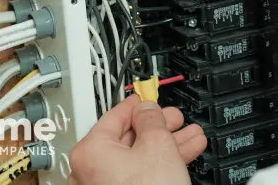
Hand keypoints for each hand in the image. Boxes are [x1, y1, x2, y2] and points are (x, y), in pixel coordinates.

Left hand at [70, 95, 207, 184]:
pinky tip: (182, 157)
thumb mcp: (158, 145)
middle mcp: (88, 172)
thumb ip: (152, 120)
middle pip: (127, 139)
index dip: (140, 104)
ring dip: (166, 146)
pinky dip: (159, 166)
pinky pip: (137, 176)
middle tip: (175, 120)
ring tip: (189, 138)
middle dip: (159, 128)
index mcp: (89, 151)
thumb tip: (148, 109)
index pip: (115, 115)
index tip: (151, 99)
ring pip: (136, 159)